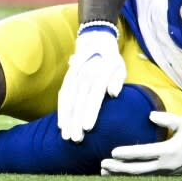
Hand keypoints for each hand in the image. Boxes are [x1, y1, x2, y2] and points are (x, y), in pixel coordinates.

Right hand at [57, 27, 126, 142]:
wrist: (95, 41)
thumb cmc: (112, 60)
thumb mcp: (120, 67)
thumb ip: (117, 80)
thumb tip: (113, 93)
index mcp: (100, 73)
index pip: (94, 95)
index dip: (90, 112)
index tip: (88, 127)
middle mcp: (85, 75)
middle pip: (79, 102)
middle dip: (76, 121)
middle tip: (76, 139)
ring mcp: (74, 77)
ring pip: (68, 101)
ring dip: (67, 119)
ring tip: (67, 136)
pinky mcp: (67, 79)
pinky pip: (62, 96)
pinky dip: (61, 111)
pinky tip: (61, 125)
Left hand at [100, 111, 181, 175]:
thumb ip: (167, 119)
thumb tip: (150, 115)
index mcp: (168, 151)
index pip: (143, 153)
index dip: (127, 153)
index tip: (113, 152)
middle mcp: (164, 165)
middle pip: (137, 169)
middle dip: (118, 168)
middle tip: (103, 164)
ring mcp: (164, 173)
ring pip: (138, 176)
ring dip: (121, 174)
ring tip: (104, 171)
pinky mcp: (165, 176)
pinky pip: (144, 177)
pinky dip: (130, 176)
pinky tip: (118, 174)